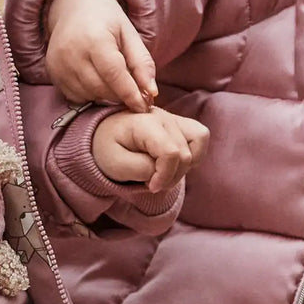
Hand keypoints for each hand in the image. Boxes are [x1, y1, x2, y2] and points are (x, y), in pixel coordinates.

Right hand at [46, 0, 157, 111]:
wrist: (76, 7)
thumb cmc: (108, 21)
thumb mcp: (130, 35)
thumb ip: (142, 63)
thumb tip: (152, 93)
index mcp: (95, 39)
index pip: (114, 74)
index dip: (131, 94)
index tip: (144, 107)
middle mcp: (72, 53)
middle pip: (102, 88)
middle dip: (121, 96)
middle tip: (136, 95)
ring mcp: (58, 64)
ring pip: (89, 95)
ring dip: (107, 97)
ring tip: (117, 84)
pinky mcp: (52, 73)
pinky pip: (75, 96)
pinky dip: (91, 95)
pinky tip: (99, 82)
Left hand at [92, 107, 209, 193]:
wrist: (103, 135)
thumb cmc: (107, 148)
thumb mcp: (115, 164)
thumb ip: (140, 169)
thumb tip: (162, 173)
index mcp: (145, 123)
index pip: (171, 153)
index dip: (165, 175)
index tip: (151, 187)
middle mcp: (163, 116)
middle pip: (185, 153)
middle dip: (172, 176)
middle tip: (153, 183)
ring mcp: (174, 118)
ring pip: (200, 139)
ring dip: (187, 164)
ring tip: (165, 172)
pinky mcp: (180, 123)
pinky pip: (200, 136)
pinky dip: (194, 153)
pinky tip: (174, 163)